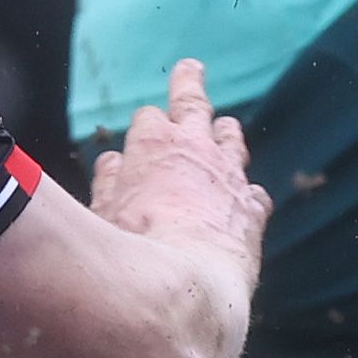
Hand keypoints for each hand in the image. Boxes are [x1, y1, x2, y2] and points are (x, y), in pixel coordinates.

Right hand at [89, 60, 268, 279]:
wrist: (179, 289)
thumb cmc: (126, 254)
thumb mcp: (102, 214)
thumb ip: (109, 182)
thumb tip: (110, 162)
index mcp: (152, 143)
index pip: (149, 119)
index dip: (144, 128)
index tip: (142, 131)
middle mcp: (195, 149)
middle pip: (193, 103)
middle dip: (189, 85)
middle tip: (190, 68)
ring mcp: (229, 177)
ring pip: (230, 139)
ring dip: (225, 132)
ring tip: (225, 126)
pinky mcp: (252, 210)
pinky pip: (254, 192)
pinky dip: (247, 192)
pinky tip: (247, 197)